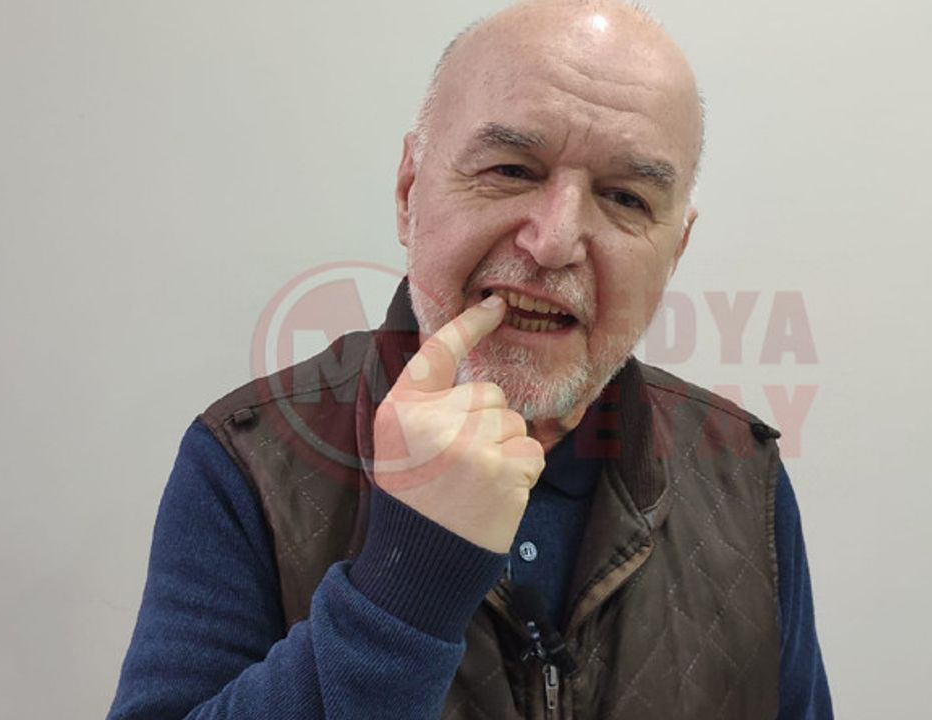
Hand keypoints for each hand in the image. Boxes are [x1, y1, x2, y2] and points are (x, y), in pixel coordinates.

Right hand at [372, 294, 544, 552]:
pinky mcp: (500, 469)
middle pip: (489, 394)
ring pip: (514, 422)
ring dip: (507, 450)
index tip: (495, 304)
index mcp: (400, 409)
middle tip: (463, 466)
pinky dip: (523, 472)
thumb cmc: (415, 501)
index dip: (470, 325)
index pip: (438, 352)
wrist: (421, 564)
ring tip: (477, 483)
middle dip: (487, 424)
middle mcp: (430, 420)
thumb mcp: (400, 444)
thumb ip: (428, 406)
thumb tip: (475, 375)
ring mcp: (467, 444)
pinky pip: (531, 450)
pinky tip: (496, 495)